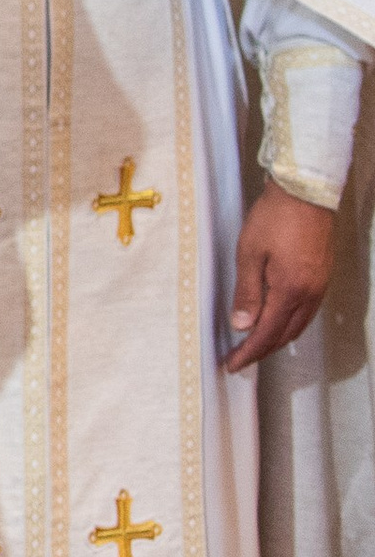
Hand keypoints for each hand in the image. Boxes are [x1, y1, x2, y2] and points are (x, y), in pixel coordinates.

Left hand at [226, 183, 334, 371]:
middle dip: (262, 351)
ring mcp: (319, 286)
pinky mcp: (322, 276)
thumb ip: (247, 292)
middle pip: (285, 335)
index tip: (233, 365)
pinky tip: (277, 322)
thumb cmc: (274, 218)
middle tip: (240, 359)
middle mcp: (309, 294)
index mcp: (290, 290)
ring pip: (298, 325)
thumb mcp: (250, 253)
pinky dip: (290, 324)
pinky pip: (306, 312)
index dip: (249, 353)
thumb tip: (242, 325)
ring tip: (255, 346)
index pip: (267, 334)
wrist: (306, 192)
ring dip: (277, 339)